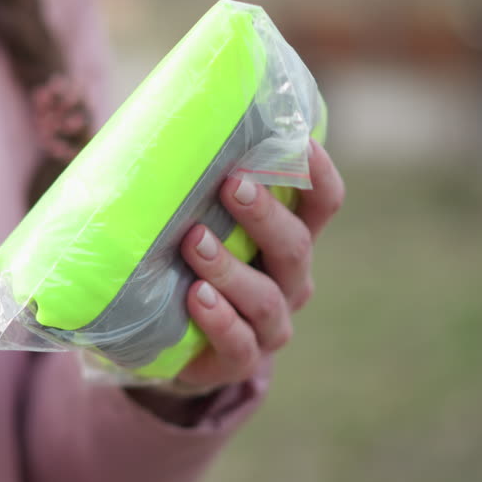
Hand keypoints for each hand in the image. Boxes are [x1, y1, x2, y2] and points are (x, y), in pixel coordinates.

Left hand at [175, 140, 344, 392]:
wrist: (168, 342)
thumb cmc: (184, 263)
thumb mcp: (193, 220)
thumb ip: (194, 185)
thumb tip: (160, 122)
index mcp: (287, 239)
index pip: (322, 203)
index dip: (318, 174)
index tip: (300, 142)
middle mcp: (290, 281)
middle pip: (295, 245)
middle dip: (264, 215)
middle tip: (231, 184)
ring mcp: (270, 324)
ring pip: (266, 295)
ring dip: (230, 266)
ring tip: (194, 241)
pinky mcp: (240, 360)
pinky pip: (239, 342)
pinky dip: (219, 318)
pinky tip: (196, 297)